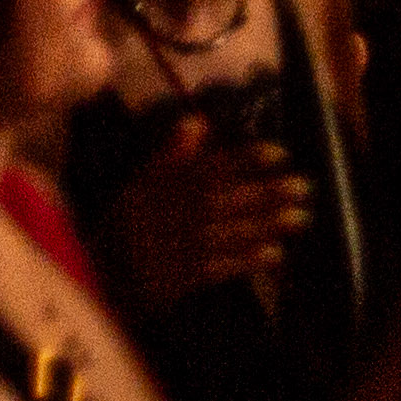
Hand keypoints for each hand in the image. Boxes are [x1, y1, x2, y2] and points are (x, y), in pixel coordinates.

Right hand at [103, 114, 309, 312]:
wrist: (96, 277)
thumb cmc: (125, 225)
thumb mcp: (139, 185)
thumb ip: (170, 154)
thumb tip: (197, 120)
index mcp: (160, 189)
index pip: (207, 169)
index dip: (244, 159)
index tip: (279, 153)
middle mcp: (170, 216)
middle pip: (223, 201)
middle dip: (265, 193)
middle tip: (304, 186)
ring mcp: (175, 249)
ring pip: (226, 234)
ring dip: (265, 226)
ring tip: (300, 218)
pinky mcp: (177, 280)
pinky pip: (217, 268)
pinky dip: (246, 261)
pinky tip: (275, 254)